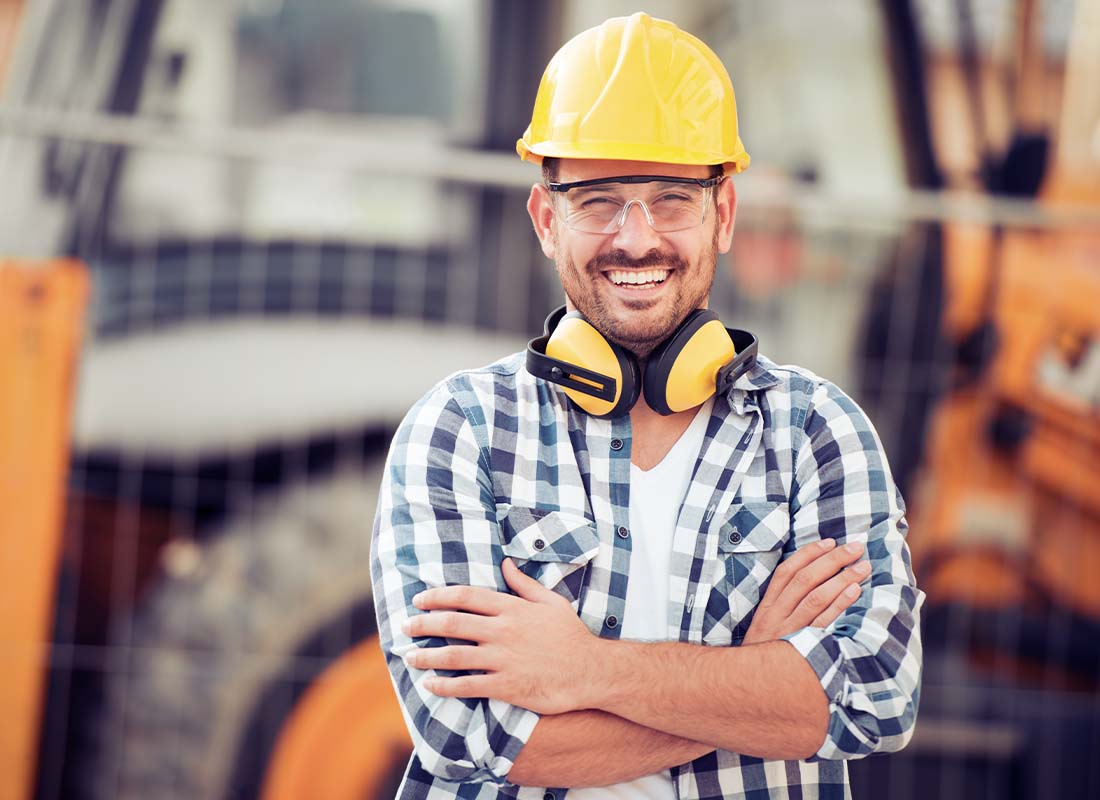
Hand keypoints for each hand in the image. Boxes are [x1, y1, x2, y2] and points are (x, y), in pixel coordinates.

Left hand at [402, 559, 598, 713]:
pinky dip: (445, 686)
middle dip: (423, 623)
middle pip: (452, 623)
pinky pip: (468, 685)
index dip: (437, 596)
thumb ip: (524, 584)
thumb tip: (505, 563)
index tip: (419, 599)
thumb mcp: (551, 601)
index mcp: (512, 608)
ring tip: (410, 657)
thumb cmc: (571, 635)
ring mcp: (503, 658)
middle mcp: (503, 630)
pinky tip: (431, 685)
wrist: (591, 671)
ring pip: (454, 655)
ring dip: (427, 655)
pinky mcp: (507, 685)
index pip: (466, 596)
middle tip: (405, 627)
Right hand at [742, 538, 868, 645]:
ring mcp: (789, 630)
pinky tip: (855, 591)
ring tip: (863, 567)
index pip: (787, 571)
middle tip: (856, 547)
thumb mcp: (767, 625)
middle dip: (832, 560)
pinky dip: (839, 604)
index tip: (829, 541)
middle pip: (805, 579)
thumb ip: (783, 604)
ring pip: (816, 597)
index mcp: (767, 606)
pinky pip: (823, 622)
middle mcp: (776, 615)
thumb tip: (812, 580)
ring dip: (842, 578)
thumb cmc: (766, 652)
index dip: (809, 554)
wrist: (751, 687)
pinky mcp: (802, 647)